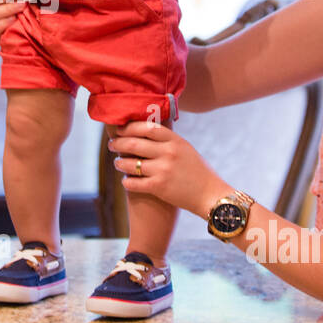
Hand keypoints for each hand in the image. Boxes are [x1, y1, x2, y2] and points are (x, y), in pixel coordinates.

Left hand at [107, 119, 223, 217]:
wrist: (211, 195)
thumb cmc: (198, 171)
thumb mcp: (185, 149)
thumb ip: (167, 140)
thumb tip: (144, 130)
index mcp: (175, 140)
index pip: (146, 127)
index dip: (129, 127)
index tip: (120, 129)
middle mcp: (168, 153)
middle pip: (133, 144)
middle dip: (118, 143)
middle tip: (112, 145)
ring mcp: (163, 170)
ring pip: (130, 163)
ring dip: (119, 163)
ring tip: (117, 163)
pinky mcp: (158, 187)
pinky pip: (133, 182)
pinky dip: (126, 181)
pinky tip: (126, 180)